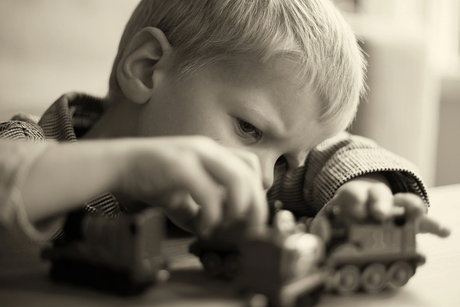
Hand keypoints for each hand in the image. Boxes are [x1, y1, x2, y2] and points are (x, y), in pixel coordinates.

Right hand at [116, 136, 267, 235]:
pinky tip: (204, 227)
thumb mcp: (182, 194)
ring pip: (238, 180)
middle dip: (256, 207)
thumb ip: (202, 208)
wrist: (119, 165)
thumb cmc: (150, 177)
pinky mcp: (180, 166)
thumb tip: (218, 230)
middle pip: (250, 175)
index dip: (258, 189)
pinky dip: (213, 216)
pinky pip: (209, 193)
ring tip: (227, 225)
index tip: (252, 212)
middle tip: (251, 231)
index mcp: (211, 152)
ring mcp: (195, 155)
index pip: (250, 165)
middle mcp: (208, 149)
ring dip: (239, 209)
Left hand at [317, 173, 449, 236]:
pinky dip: (433, 226)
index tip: (357, 210)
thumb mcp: (327, 217)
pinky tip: (445, 232)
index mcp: (352, 196)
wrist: (355, 207)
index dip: (356, 201)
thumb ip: (321, 225)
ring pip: (405, 202)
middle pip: (380, 195)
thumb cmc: (341, 215)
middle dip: (380, 203)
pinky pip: (422, 222)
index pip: (354, 194)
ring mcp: (393, 208)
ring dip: (411, 208)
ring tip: (420, 216)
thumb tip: (319, 235)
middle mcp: (374, 199)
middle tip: (381, 214)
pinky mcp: (407, 221)